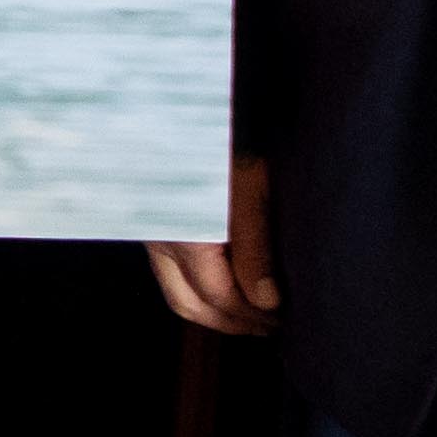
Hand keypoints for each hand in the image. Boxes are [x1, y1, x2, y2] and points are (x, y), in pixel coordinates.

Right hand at [147, 154, 278, 337]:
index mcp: (185, 235)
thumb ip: (256, 248)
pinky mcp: (154, 228)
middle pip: (190, 304)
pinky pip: (172, 274)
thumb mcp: (250, 188)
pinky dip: (199, 290)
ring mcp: (153, 234)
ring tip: (252, 315)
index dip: (254, 314)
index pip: (220, 295)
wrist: (177, 108)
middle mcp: (160, 239)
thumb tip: (268, 301)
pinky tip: (227, 285)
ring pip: (176, 293)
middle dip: (231, 323)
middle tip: (270, 328)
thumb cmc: (219, 139)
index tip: (284, 318)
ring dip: (214, 311)